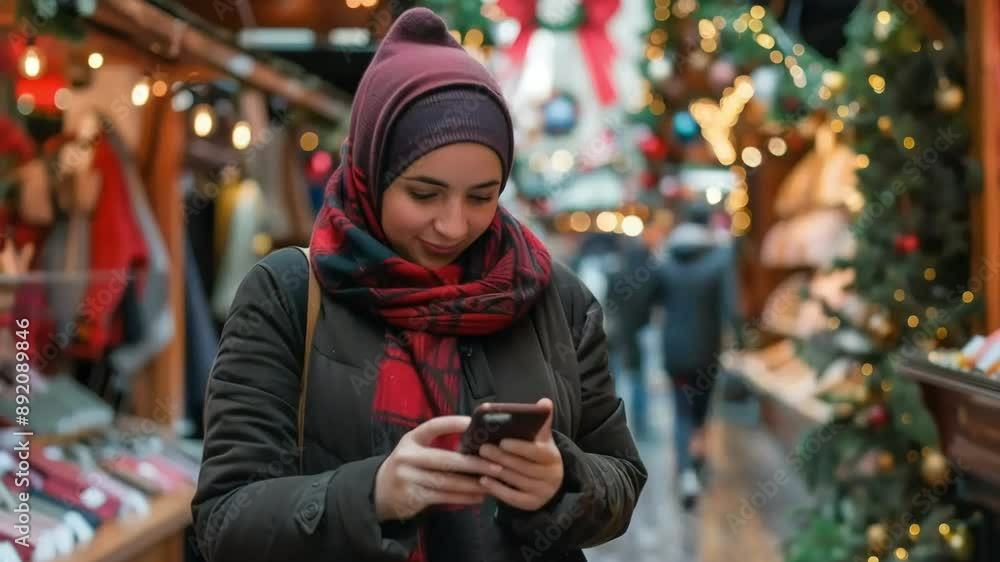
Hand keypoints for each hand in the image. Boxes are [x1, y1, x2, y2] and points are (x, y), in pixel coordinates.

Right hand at [374, 416, 502, 521]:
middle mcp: (408, 457)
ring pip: (447, 482)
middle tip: (496, 465)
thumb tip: (476, 442)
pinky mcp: (413, 497)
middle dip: (473, 464)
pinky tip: (477, 497)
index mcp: (411, 440)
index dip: (452, 423)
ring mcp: (409, 478)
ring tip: (492, 483)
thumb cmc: (408, 466)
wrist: (379, 491)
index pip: (432, 427)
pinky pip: (443, 497)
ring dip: (472, 484)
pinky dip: (462, 498)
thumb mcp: (416, 449)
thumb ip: (439, 445)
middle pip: (445, 460)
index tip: (472, 422)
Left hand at [478, 398, 563, 510]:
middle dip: (501, 457)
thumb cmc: (540, 454)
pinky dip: (496, 489)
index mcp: (552, 456)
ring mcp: (541, 492)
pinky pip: (512, 498)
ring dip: (495, 472)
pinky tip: (483, 480)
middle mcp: (550, 476)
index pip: (536, 452)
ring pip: (515, 481)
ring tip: (479, 462)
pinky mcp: (531, 505)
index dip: (519, 447)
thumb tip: (544, 402)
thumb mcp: (542, 439)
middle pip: (522, 467)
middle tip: (482, 449)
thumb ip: (541, 422)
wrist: (551, 482)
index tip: (502, 441)